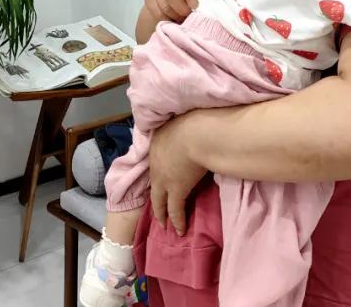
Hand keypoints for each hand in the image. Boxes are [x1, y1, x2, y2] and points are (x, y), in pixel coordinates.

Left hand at [149, 115, 207, 235]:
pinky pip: (175, 210)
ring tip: (164, 224)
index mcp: (156, 144)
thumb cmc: (193, 122)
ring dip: (162, 213)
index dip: (158, 173)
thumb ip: (181, 129)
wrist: (197, 134)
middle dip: (155, 199)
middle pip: (154, 185)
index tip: (161, 181)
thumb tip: (189, 131)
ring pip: (160, 201)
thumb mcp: (180, 122)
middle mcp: (156, 164)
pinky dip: (177, 220)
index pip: (156, 162)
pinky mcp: (177, 191)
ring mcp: (164, 179)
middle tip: (156, 211)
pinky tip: (180, 230)